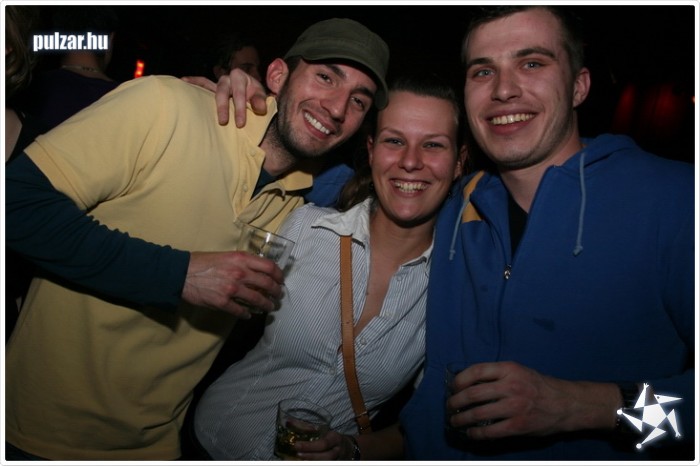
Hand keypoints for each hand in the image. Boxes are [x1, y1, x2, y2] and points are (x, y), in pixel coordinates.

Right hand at [181, 251, 283, 317]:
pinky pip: (240, 311)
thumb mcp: (226, 255)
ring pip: (257, 300)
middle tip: (278, 296)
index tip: (281, 280)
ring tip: (269, 307)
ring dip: (266, 305)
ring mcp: (232, 288)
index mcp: (242, 259)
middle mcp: (240, 273)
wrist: (182, 273)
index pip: (269, 266)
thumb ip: (242, 262)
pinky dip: (247, 314)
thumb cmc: (203, 262)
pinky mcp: (223, 302)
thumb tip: (257, 270)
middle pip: (267, 284)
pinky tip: (249, 315)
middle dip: (276, 292)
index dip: (279, 275)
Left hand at [294, 431, 355, 460]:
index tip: (296, 445)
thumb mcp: (324, 430)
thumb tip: (288, 422)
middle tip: (295, 453)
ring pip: (324, 463)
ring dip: (310, 461)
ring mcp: (336, 460)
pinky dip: (312, 463)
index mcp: (335, 439)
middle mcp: (337, 451)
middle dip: (309, 456)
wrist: (349, 448)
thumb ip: (308, 428)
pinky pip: (323, 464)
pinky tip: (303, 462)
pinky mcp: (333, 463)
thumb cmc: (332, 437)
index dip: (309, 446)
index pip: (323, 444)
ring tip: (296, 460)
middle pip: (324, 457)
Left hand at [446, 361, 619, 439]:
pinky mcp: (518, 425)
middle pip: (472, 394)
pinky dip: (476, 433)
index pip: (476, 371)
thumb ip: (496, 375)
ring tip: (455, 420)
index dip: (459, 380)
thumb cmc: (539, 386)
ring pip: (478, 413)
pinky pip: (490, 431)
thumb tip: (467, 382)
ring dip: (461, 418)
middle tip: (449, 406)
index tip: (452, 387)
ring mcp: (514, 407)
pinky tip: (471, 433)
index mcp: (509, 369)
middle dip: (455, 401)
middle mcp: (510, 386)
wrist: (566, 403)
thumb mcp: (518, 371)